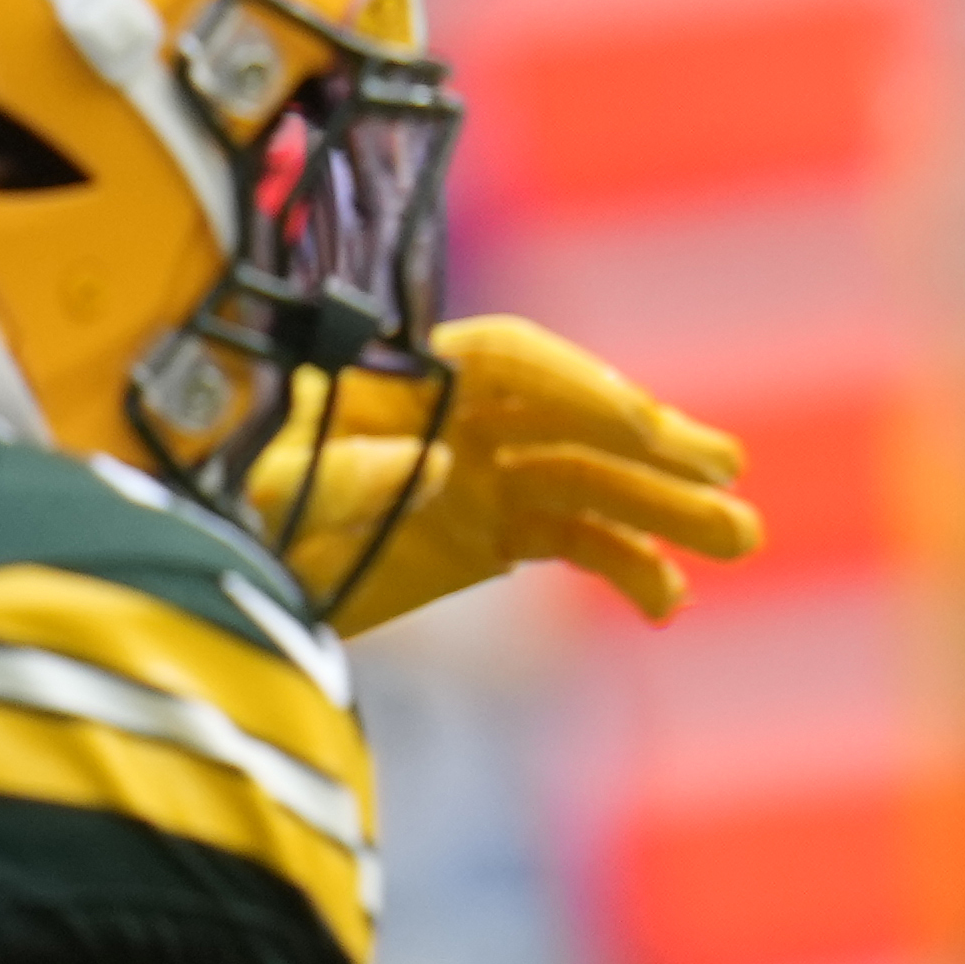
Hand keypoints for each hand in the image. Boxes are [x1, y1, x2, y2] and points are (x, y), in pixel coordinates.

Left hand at [264, 316, 763, 631]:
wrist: (224, 577)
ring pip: (594, 481)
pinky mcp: (496, 534)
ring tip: (739, 538)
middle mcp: (461, 413)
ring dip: (668, 509)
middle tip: (725, 474)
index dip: (575, 382)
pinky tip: (669, 603)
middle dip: (651, 445)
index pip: (512, 360)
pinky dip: (628, 568)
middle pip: (572, 417)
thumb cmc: (234, 506)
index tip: (636, 420)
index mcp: (408, 374)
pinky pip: (579, 542)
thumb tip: (444, 464)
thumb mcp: (274, 484)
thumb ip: (356, 468)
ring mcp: (486, 473)